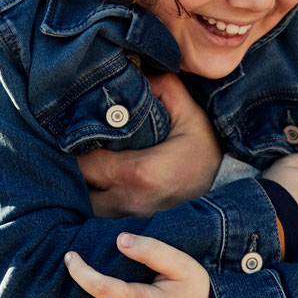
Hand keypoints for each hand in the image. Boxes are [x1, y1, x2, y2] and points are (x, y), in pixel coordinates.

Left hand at [78, 73, 223, 217]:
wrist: (227, 191)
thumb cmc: (204, 151)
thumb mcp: (189, 114)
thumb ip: (164, 88)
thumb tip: (138, 70)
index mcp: (138, 173)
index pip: (84, 164)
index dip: (71, 148)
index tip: (70, 133)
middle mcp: (128, 200)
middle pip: (79, 188)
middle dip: (71, 169)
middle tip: (70, 147)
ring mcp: (129, 219)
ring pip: (86, 207)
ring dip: (80, 187)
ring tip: (80, 165)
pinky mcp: (132, 228)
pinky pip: (100, 217)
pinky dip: (93, 200)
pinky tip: (94, 184)